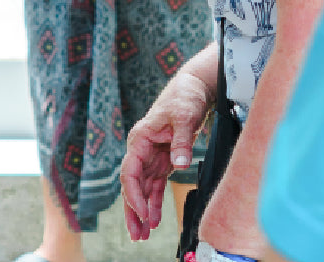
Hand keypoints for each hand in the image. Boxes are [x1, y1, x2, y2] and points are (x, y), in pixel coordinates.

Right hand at [121, 69, 214, 239]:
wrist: (193, 88)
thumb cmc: (184, 98)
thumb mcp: (184, 117)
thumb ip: (181, 141)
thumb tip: (179, 164)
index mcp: (140, 138)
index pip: (130, 171)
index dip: (133, 194)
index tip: (142, 213)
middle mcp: (142, 149)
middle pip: (132, 185)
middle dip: (132, 210)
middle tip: (136, 235)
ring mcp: (152, 156)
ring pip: (142, 189)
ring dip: (142, 211)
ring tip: (143, 235)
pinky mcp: (163, 160)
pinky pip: (155, 185)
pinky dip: (154, 202)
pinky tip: (154, 219)